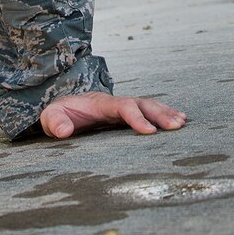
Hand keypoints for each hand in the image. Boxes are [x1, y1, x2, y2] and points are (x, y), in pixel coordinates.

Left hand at [37, 91, 186, 138]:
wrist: (63, 107)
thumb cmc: (58, 114)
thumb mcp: (51, 117)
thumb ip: (56, 122)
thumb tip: (63, 132)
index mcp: (101, 103)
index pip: (124, 106)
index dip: (137, 118)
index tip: (150, 132)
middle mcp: (116, 102)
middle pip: (143, 103)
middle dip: (160, 114)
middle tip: (177, 126)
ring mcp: (123, 107)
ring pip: (149, 105)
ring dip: (166, 113)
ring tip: (183, 123)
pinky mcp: (128, 113)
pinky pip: (149, 111)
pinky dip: (164, 113)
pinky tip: (179, 120)